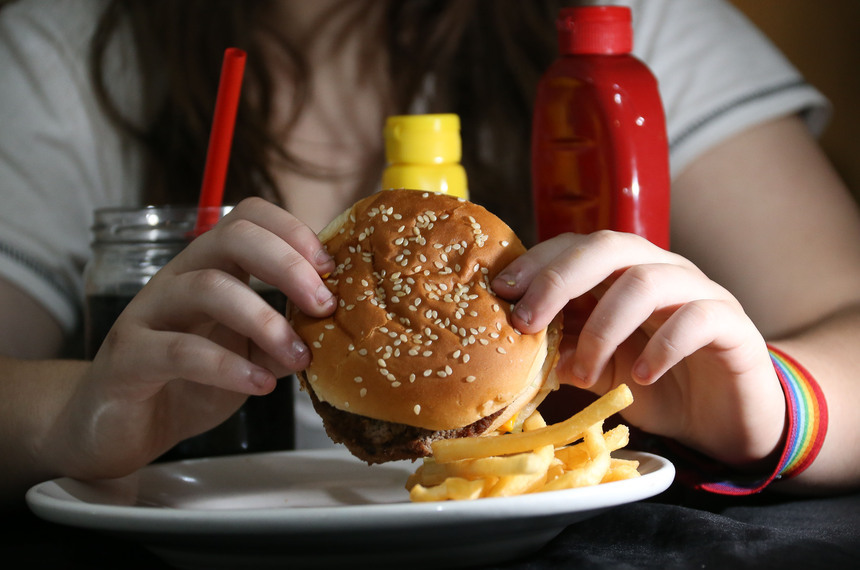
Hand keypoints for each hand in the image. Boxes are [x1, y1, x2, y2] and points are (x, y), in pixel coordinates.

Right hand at [47, 198, 335, 478]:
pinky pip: (179, 351)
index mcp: (211, 267)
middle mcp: (179, 278)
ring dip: (265, 320)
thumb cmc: (189, 381)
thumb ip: (284, 336)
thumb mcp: (250, 354)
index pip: (249, 218)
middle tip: (324, 304)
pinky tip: (259, 385)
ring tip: (300, 356)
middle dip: (288, 264)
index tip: (331, 269)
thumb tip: (333, 326)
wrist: (120, 427)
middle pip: (232, 237)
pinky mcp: (128, 357)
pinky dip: (228, 367)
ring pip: (208, 288)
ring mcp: (149, 313)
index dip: (293, 233)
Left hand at [492, 231, 785, 467]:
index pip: (576, 246)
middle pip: (609, 247)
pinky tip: (641, 377)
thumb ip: (562, 350)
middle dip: (559, 280)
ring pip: (648, 282)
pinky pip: (697, 319)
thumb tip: (511, 348)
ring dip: (604, 328)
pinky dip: (661, 347)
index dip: (537, 262)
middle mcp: (661, 270)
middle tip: (527, 322)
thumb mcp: (596, 369)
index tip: (500, 290)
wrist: (722, 420)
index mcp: (624, 273)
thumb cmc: (655, 384)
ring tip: (583, 373)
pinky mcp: (732, 325)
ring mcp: (700, 292)